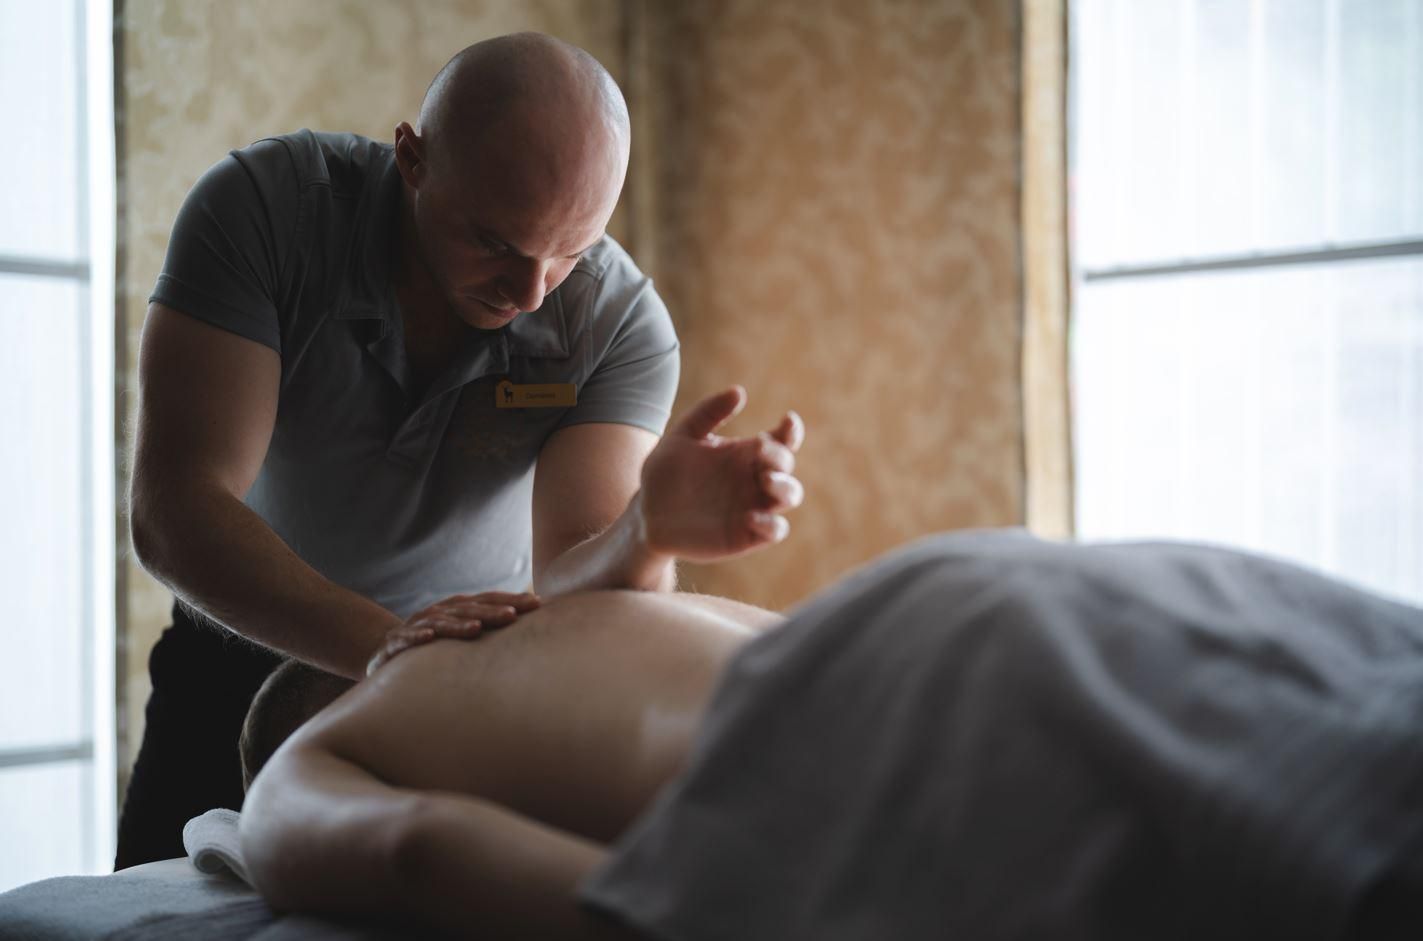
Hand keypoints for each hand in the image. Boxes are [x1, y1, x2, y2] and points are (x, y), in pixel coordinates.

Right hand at [364, 591, 539, 676]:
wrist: (387, 648)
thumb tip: (535, 630)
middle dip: (491, 612)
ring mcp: (417, 625)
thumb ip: (492, 630)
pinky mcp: (396, 643)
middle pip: (469, 610)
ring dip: (458, 625)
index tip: (538, 604)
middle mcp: (440, 612)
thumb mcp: (462, 633)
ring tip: (476, 628)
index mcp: (458, 608)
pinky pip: (406, 639)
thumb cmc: (436, 643)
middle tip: (514, 614)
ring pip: (440, 623)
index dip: (511, 600)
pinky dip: (417, 638)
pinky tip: (429, 639)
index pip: (488, 601)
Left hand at [638, 385, 804, 561]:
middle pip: (786, 466)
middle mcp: (754, 479)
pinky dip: (771, 524)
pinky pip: (774, 530)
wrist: (647, 515)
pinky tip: (751, 517)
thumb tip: (739, 391)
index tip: (787, 420)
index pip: (780, 440)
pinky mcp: (746, 534)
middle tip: (761, 450)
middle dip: (781, 457)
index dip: (791, 430)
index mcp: (745, 454)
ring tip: (767, 480)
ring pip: (789, 496)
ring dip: (786, 488)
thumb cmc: (665, 474)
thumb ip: (708, 412)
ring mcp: (753, 507)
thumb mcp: (681, 437)